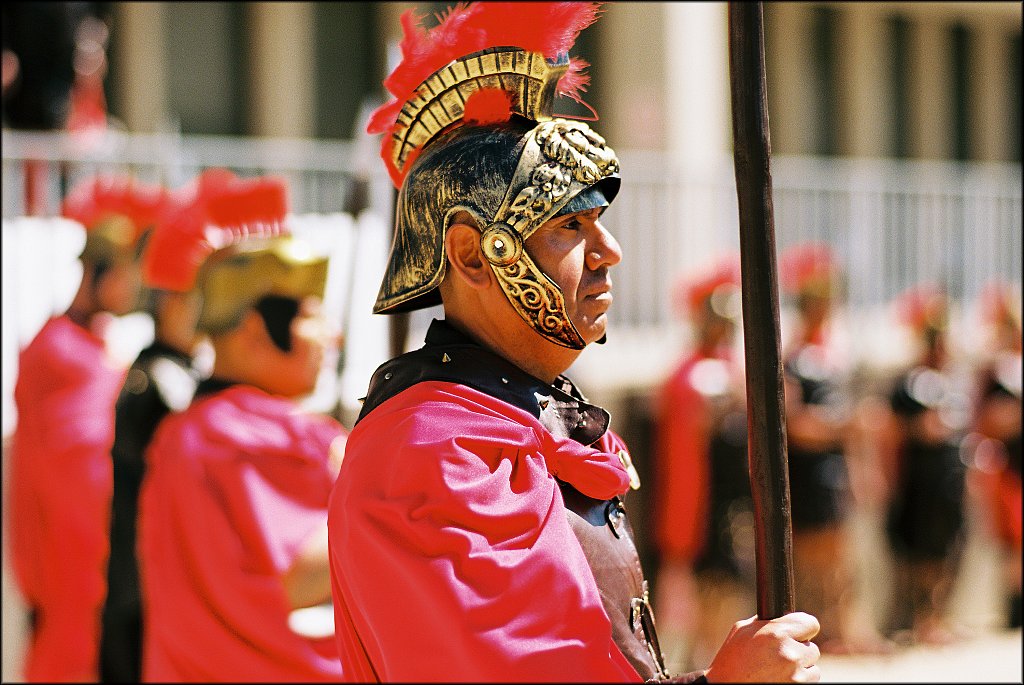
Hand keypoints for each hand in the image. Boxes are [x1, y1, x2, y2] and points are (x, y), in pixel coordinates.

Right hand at [704, 612, 820, 682]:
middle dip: (799, 652)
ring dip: (800, 669)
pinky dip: (799, 681)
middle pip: (811, 648)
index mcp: (776, 633)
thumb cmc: (731, 661)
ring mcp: (796, 674)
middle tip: (780, 657)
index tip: (799, 634)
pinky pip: (810, 682)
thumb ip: (766, 623)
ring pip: (812, 667)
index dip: (804, 629)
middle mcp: (789, 652)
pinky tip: (780, 680)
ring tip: (777, 671)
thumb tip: (781, 618)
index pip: (810, 624)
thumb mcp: (742, 631)